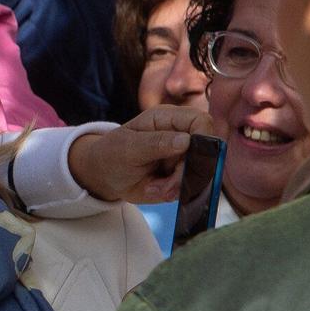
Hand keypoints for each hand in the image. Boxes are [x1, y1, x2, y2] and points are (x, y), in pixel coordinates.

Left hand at [66, 105, 215, 203]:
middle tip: (163, 185)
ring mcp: (184, 156)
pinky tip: (154, 189)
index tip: (192, 159)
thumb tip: (186, 140)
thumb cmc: (111, 154)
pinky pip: (190, 186)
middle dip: (185, 173)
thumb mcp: (127, 148)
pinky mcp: (183, 174)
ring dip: (177, 186)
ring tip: (151, 187)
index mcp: (167, 118)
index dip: (204, 138)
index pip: (202, 122)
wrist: (104, 176)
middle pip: (206, 152)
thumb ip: (155, 143)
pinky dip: (174, 192)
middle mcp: (181, 135)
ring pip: (200, 173)